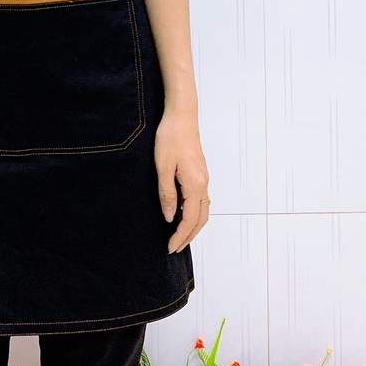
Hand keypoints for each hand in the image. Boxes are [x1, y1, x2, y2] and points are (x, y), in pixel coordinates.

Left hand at [154, 109, 209, 253]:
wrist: (182, 116)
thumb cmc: (170, 138)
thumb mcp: (163, 166)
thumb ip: (166, 193)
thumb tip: (169, 217)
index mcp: (194, 185)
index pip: (189, 219)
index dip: (180, 236)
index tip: (170, 248)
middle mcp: (203, 184)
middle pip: (200, 219)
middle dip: (188, 235)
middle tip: (175, 248)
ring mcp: (203, 178)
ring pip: (202, 210)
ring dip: (193, 226)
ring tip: (180, 236)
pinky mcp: (200, 173)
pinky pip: (200, 200)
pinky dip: (194, 213)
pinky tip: (183, 214)